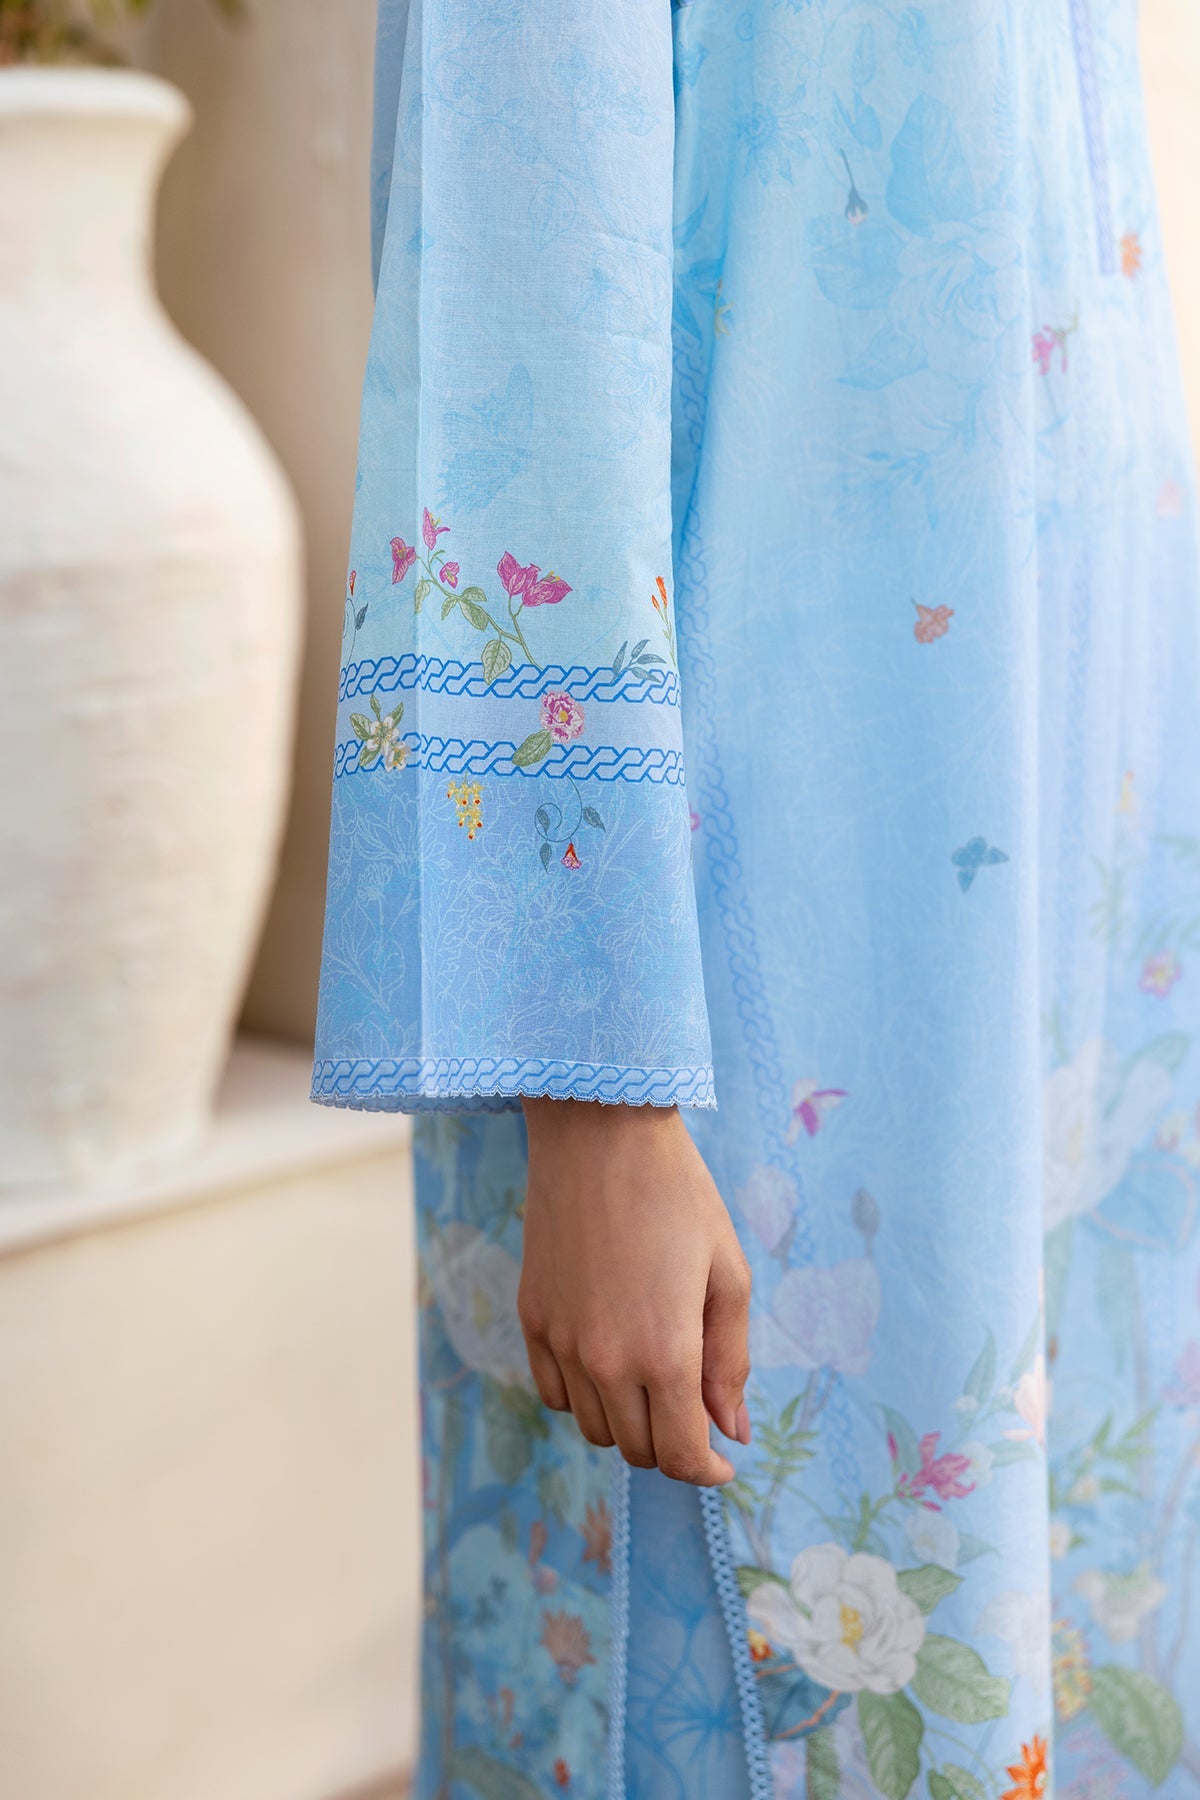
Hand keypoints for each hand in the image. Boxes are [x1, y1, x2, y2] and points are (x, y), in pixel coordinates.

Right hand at [518, 1098, 751, 1485]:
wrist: (600, 1134)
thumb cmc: (678, 1195)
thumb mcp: (728, 1275)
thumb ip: (730, 1361)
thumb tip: (732, 1430)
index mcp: (666, 1352)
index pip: (681, 1456)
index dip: (707, 1471)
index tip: (722, 1461)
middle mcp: (606, 1360)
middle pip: (639, 1449)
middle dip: (674, 1442)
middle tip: (695, 1405)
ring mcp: (561, 1342)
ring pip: (595, 1427)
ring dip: (629, 1421)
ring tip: (654, 1376)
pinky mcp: (533, 1319)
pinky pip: (555, 1392)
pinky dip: (584, 1395)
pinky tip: (608, 1359)